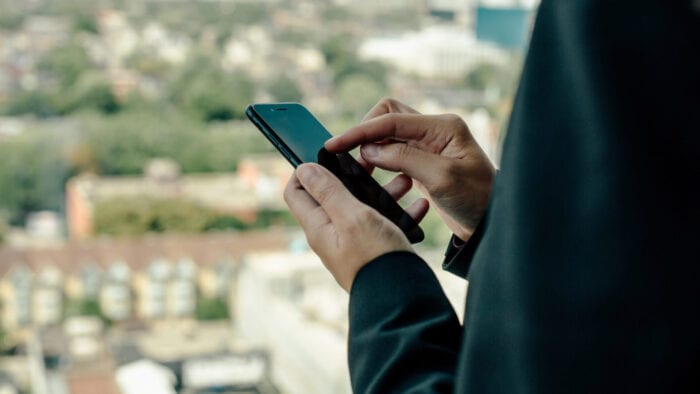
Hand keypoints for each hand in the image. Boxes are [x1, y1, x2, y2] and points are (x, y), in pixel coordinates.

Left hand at [284, 163, 414, 291]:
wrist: (403, 298)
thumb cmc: (375, 257)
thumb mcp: (350, 216)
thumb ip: (328, 191)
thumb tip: (304, 169)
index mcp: (318, 225)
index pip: (297, 191)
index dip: (306, 170)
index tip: (327, 156)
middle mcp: (332, 234)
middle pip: (334, 194)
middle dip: (353, 175)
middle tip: (373, 163)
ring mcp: (354, 242)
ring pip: (364, 206)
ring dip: (383, 191)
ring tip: (405, 181)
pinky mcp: (375, 248)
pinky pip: (384, 223)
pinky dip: (400, 212)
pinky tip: (418, 206)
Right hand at [325, 98, 494, 240]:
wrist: (492, 223)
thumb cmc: (476, 200)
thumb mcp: (441, 179)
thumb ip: (404, 159)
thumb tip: (369, 150)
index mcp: (443, 127)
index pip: (391, 119)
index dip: (359, 131)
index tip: (334, 145)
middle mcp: (435, 131)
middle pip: (388, 116)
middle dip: (366, 134)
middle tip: (352, 160)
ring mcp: (429, 146)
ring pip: (388, 135)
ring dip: (372, 149)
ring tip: (360, 172)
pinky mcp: (424, 163)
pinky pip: (394, 153)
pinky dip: (380, 162)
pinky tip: (375, 178)